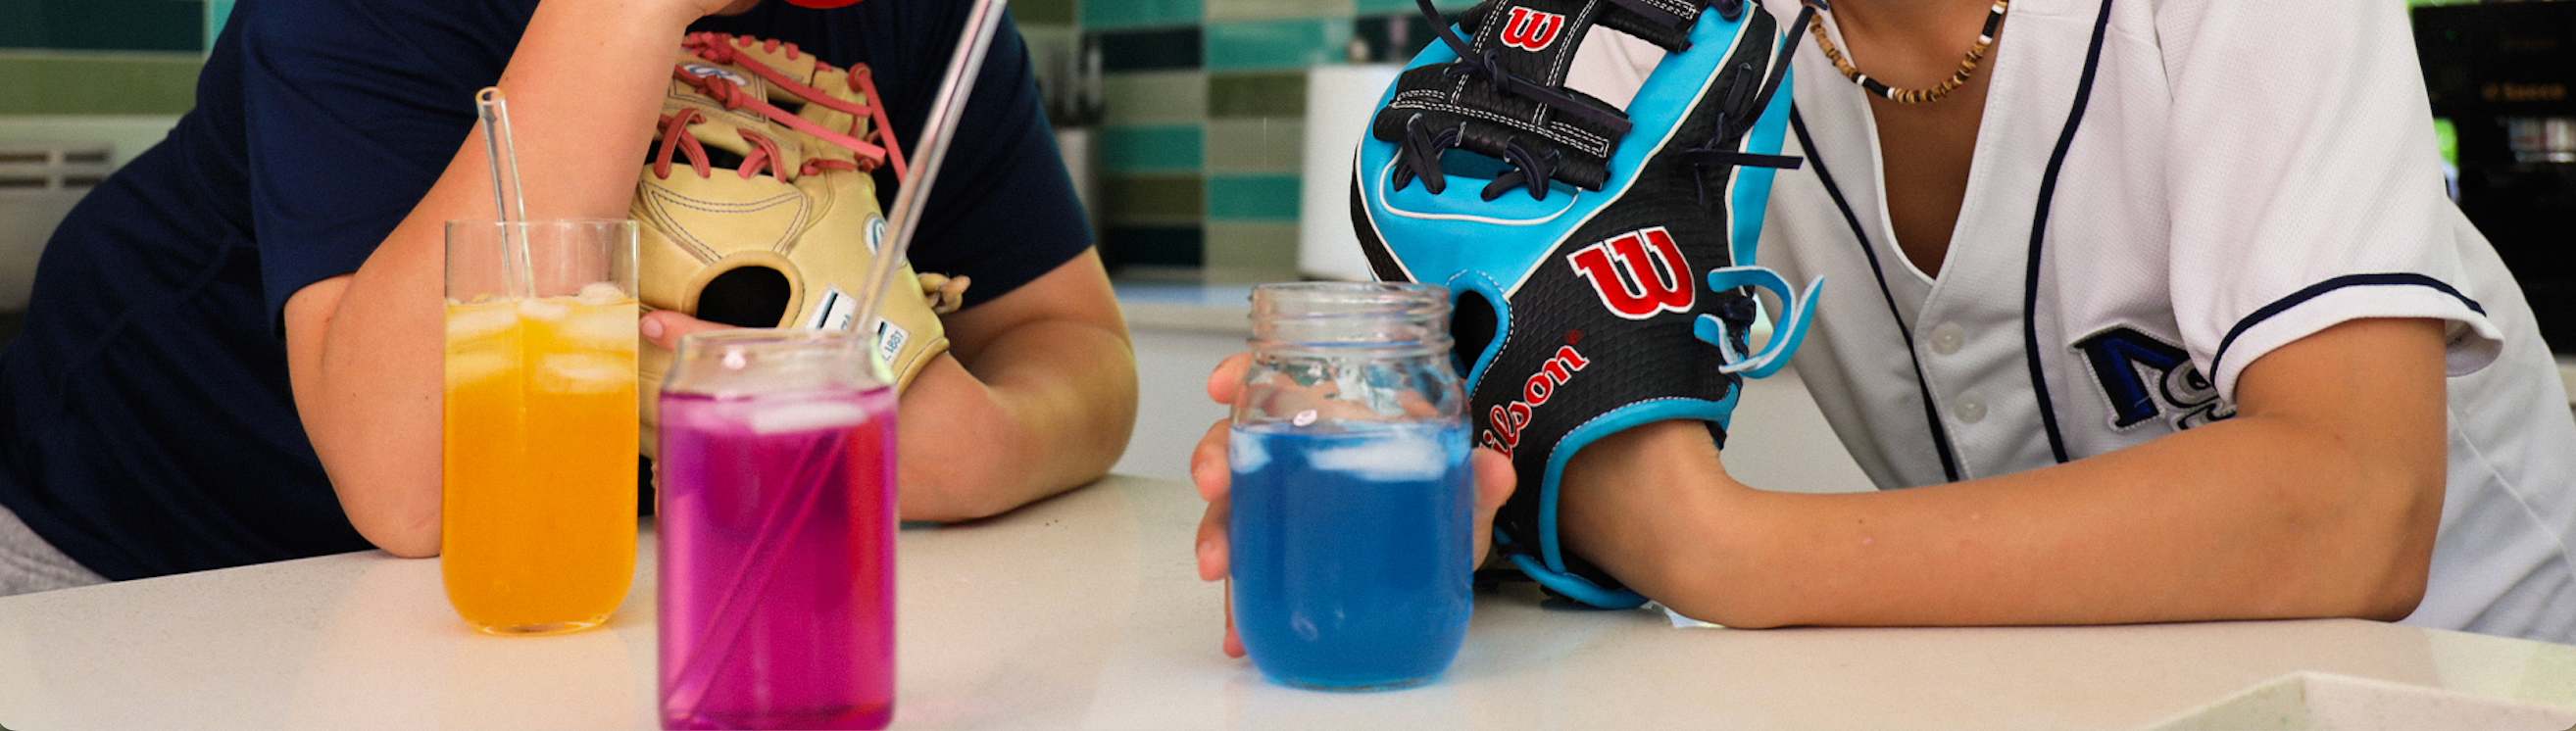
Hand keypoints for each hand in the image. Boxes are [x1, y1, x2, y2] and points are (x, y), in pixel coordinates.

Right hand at [1188, 353, 1514, 657]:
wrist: (1441, 539)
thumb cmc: (1435, 489)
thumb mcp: (1457, 484)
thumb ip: (1474, 478)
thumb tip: (1496, 470)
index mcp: (1336, 413)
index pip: (1278, 377)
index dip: (1244, 372)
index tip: (1223, 383)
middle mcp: (1299, 452)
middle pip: (1238, 439)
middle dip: (1215, 458)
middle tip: (1216, 485)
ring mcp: (1286, 503)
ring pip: (1233, 504)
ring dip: (1218, 533)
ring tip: (1219, 566)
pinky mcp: (1285, 553)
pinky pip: (1254, 567)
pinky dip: (1242, 598)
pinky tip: (1239, 628)